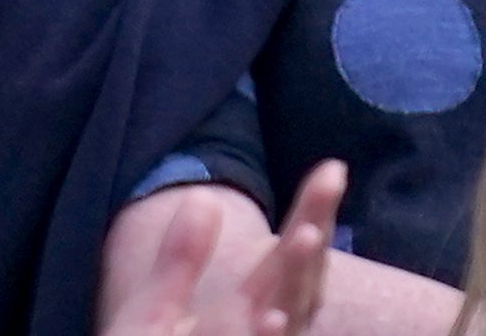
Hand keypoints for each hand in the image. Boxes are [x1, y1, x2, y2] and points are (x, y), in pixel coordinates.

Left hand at [105, 166, 343, 335]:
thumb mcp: (155, 316)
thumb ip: (182, 262)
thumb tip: (204, 198)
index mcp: (247, 319)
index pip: (286, 264)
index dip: (310, 215)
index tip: (330, 167)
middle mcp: (259, 335)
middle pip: (295, 289)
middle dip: (307, 243)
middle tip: (324, 192)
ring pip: (274, 326)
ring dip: (288, 293)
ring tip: (299, 248)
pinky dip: (257, 335)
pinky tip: (270, 317)